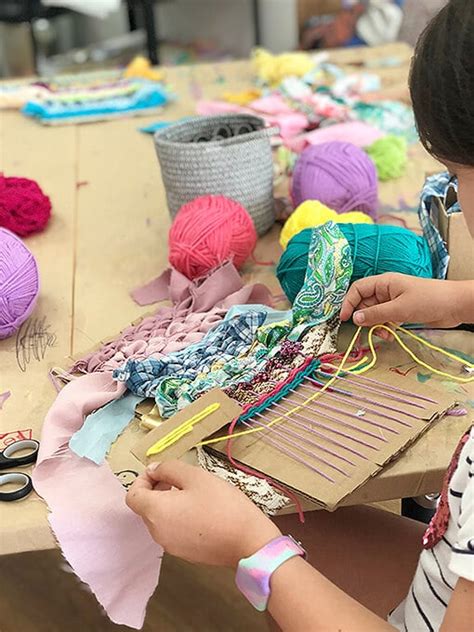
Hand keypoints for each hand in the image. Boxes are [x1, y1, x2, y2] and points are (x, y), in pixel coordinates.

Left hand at [126, 460, 280, 567]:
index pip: (132, 495)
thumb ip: (169, 469)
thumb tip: (153, 470)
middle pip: (145, 508)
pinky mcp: (185, 554)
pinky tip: (202, 512)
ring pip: (159, 520)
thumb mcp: (195, 476)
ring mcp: (170, 546)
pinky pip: (173, 532)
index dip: (142, 480)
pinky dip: (178, 519)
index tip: (161, 472)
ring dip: (168, 504)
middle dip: (156, 490)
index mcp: (155, 512)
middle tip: (179, 479)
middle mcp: (157, 532)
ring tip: (193, 494)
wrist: (248, 541)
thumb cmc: (221, 503)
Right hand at [340, 273, 464, 334]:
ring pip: (374, 314)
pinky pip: (385, 320)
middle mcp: (386, 291)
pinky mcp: (401, 311)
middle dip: (365, 318)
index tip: (344, 318)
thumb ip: (376, 314)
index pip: (358, 289)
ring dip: (376, 326)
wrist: (455, 306)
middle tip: (369, 330)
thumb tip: (355, 318)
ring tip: (385, 335)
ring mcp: (393, 301)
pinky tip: (391, 335)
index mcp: (384, 282)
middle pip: (364, 304)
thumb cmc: (428, 300)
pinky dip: (385, 328)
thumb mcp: (399, 309)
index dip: (348, 302)